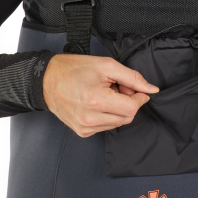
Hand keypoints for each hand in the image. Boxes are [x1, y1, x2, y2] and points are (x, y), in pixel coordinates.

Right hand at [43, 54, 158, 137]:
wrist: (46, 80)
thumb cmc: (73, 69)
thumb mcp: (106, 65)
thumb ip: (132, 78)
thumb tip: (151, 89)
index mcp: (97, 101)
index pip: (132, 108)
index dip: (139, 97)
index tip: (135, 88)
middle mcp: (90, 119)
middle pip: (127, 117)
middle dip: (128, 102)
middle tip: (117, 87)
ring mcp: (85, 128)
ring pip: (118, 123)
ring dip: (118, 109)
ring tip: (105, 93)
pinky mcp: (82, 132)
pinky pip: (106, 126)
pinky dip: (107, 115)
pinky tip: (97, 102)